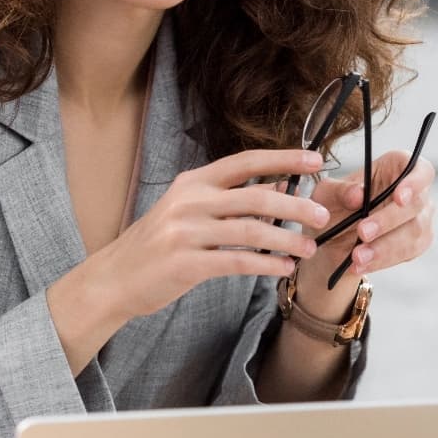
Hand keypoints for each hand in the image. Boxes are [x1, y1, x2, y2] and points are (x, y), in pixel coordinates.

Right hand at [47, 149, 330, 370]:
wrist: (114, 277)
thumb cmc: (156, 244)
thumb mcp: (188, 211)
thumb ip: (230, 199)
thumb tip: (278, 187)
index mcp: (192, 182)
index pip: (244, 162)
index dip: (282, 159)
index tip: (315, 160)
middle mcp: (188, 201)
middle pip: (254, 196)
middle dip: (295, 205)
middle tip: (323, 214)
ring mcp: (184, 232)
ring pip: (249, 230)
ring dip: (286, 239)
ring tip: (310, 248)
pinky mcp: (185, 263)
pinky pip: (236, 261)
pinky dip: (265, 264)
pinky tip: (283, 268)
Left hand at [294, 150, 436, 313]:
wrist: (330, 240)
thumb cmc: (332, 206)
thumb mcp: (325, 195)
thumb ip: (339, 190)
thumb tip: (358, 194)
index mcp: (394, 168)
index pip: (419, 169)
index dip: (414, 182)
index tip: (399, 197)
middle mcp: (414, 192)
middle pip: (417, 203)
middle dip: (388, 221)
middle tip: (362, 233)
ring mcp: (419, 218)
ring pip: (414, 232)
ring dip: (384, 247)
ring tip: (357, 256)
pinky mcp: (417, 243)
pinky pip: (407, 252)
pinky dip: (383, 260)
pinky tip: (361, 265)